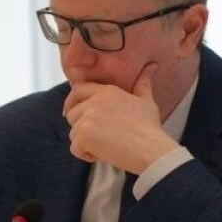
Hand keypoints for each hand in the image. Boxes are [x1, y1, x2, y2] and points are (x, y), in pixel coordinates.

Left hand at [63, 63, 179, 172]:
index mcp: (107, 91)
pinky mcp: (84, 135)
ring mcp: (88, 118)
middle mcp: (95, 102)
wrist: (151, 150)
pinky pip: (75, 148)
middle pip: (72, 113)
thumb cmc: (150, 128)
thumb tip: (151, 66)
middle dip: (79, 126)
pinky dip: (86, 155)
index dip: (71, 101)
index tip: (70, 111)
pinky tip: (103, 154)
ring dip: (85, 142)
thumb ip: (143, 83)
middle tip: (92, 136)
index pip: (78, 89)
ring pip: (73, 132)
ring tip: (105, 146)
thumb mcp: (147, 101)